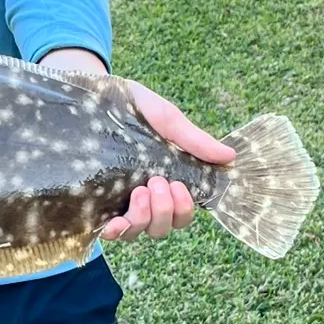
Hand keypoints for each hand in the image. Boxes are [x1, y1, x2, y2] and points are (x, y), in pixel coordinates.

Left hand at [100, 80, 235, 243]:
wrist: (94, 91)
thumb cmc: (132, 105)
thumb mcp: (165, 118)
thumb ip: (193, 140)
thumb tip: (230, 156)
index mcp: (165, 180)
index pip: (181, 213)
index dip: (184, 210)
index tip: (180, 187)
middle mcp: (143, 196)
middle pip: (162, 228)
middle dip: (165, 211)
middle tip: (158, 182)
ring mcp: (118, 200)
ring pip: (139, 232)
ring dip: (144, 218)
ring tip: (139, 190)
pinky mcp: (93, 201)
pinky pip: (108, 231)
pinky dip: (115, 231)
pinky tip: (115, 222)